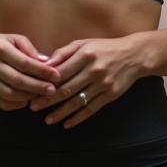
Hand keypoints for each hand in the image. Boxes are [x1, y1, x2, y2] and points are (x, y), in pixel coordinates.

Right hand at [0, 33, 60, 110]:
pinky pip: (0, 102)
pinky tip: (26, 101)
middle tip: (53, 90)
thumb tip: (46, 62)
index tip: (57, 76)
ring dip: (28, 97)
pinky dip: (15, 104)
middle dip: (38, 87)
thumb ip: (28, 48)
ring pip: (9, 94)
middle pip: (18, 80)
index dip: (42, 71)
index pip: (25, 63)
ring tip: (41, 96)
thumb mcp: (11, 38)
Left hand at [27, 35, 149, 127]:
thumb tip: (45, 64)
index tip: (33, 89)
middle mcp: (94, 70)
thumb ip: (64, 52)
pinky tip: (67, 124)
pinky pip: (91, 109)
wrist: (134, 56)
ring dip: (61, 112)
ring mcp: (103, 84)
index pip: (61, 72)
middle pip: (66, 89)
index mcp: (85, 55)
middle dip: (48, 100)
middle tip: (33, 107)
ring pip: (77, 102)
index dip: (45, 82)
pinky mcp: (110, 95)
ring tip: (48, 120)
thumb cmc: (105, 48)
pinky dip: (78, 118)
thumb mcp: (84, 43)